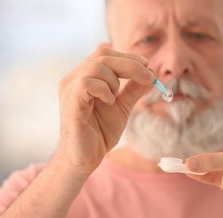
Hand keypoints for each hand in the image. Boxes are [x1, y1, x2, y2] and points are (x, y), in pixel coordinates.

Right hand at [55, 45, 154, 175]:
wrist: (85, 158)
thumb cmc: (99, 132)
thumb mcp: (123, 106)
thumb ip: (134, 90)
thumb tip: (151, 73)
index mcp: (84, 77)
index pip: (104, 54)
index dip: (127, 57)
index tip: (146, 65)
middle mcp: (74, 79)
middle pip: (102, 55)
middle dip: (129, 64)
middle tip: (147, 76)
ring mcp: (70, 90)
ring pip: (96, 67)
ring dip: (115, 81)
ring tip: (115, 99)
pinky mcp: (72, 103)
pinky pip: (87, 83)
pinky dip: (104, 90)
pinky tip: (109, 102)